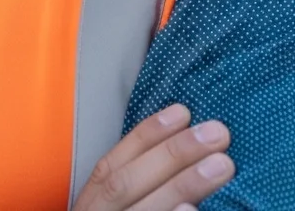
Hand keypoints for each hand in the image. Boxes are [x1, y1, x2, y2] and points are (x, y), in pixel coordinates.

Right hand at [72, 104, 234, 209]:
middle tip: (217, 132)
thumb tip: (173, 148)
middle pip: (126, 182)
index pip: (112, 163)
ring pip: (143, 210)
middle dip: (172, 154)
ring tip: (222, 165)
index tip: (181, 111)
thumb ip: (132, 186)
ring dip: (182, 184)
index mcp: (90, 203)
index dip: (145, 135)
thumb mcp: (109, 208)